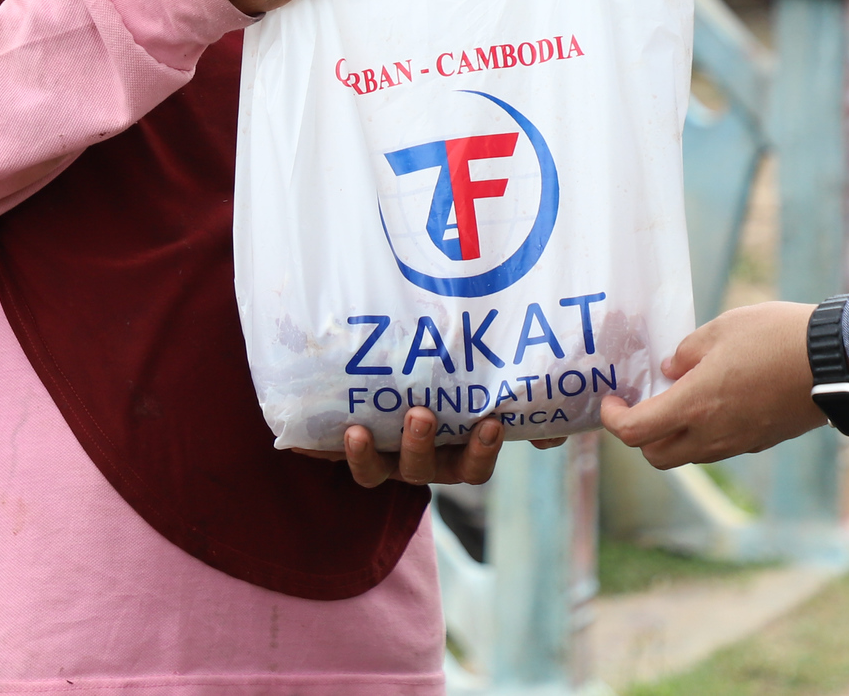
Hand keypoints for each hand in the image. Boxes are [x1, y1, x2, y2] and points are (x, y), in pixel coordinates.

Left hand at [292, 404, 558, 486]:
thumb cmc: (459, 386)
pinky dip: (312, 448)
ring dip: (367, 455)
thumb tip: (552, 431)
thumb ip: (526, 410)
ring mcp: (383, 456)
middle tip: (421, 414)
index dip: (482, 449)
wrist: (394, 377)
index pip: (475, 464)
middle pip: (422, 469)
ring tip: (359, 430)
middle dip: (420, 445)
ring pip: (375, 471)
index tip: (490, 423)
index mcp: (458, 453)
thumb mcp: (491, 392)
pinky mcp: (346, 446)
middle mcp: (420, 460)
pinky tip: (297, 438)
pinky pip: (326, 454)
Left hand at [599, 302, 827, 468]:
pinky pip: (719, 447)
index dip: (613, 420)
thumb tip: (670, 370)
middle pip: (657, 455)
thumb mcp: (721, 329)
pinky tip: (716, 399)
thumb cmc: (777, 337)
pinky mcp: (761, 442)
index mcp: (694, 406)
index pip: (635, 433)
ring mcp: (739, 444)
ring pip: (689, 455)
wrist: (837, 362)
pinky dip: (705, 432)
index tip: (612, 401)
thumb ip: (687, 352)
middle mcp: (712, 435)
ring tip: (681, 396)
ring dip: (674, 434)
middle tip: (643, 402)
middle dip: (641, 434)